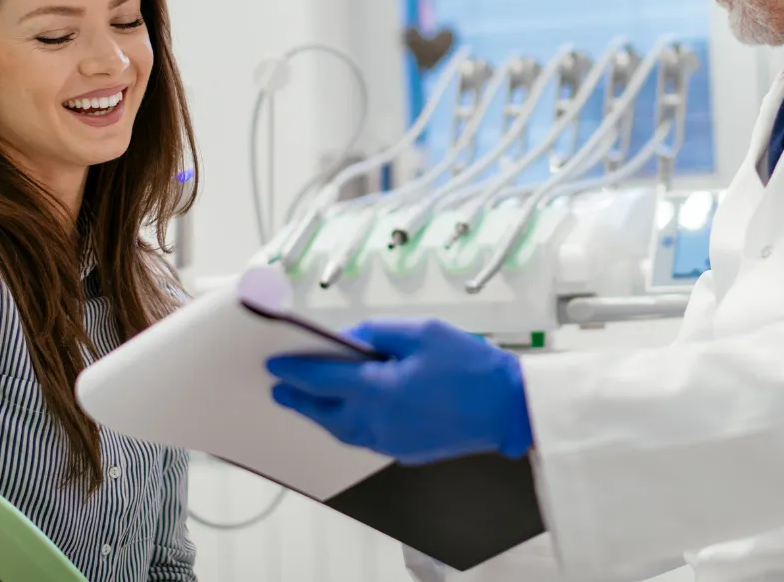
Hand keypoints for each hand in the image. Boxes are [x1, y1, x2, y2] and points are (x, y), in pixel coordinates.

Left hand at [266, 318, 532, 464]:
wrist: (508, 409)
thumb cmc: (472, 367)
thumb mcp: (423, 332)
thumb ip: (379, 333)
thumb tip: (350, 341)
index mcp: (378, 390)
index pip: (321, 380)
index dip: (294, 371)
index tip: (274, 364)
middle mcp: (377, 422)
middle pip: (324, 412)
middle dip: (298, 400)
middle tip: (279, 389)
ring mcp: (391, 442)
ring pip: (342, 431)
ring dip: (321, 415)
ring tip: (308, 403)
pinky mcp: (405, 451)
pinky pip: (365, 439)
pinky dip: (348, 426)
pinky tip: (350, 415)